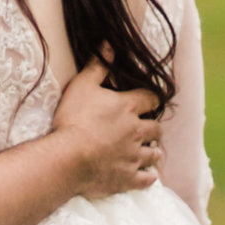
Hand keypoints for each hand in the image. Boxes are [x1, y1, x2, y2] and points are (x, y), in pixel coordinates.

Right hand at [53, 63, 163, 196]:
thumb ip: (98, 65)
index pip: (151, 98)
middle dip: (153, 128)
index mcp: (128, 107)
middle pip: (156, 128)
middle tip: (147, 128)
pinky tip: (147, 176)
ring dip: (153, 152)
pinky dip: (148, 177)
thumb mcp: (82, 85)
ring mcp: (134, 156)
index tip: (150, 100)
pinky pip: (147, 179)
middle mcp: (137, 131)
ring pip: (154, 154)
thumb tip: (110, 44)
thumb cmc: (73, 119)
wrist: (68, 158)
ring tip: (149, 152)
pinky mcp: (128, 178)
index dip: (151, 98)